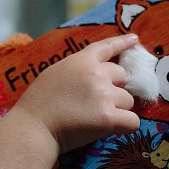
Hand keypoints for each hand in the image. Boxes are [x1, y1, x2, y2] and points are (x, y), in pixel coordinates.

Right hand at [13, 33, 139, 153]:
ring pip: (128, 101)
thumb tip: (94, 74)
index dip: (122, 43)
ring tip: (96, 118)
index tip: (135, 40)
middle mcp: (97, 74)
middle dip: (114, 88)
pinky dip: (125, 126)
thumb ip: (77, 69)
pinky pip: (133, 121)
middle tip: (96, 101)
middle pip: (122, 76)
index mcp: (82, 60)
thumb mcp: (55, 72)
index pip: (107, 47)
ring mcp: (104, 95)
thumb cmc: (38, 102)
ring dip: (118, 109)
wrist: (33, 126)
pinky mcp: (109, 118)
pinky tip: (112, 129)